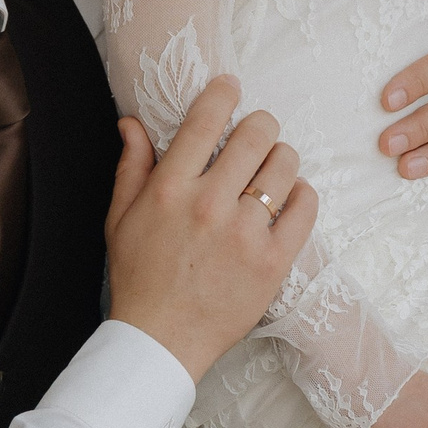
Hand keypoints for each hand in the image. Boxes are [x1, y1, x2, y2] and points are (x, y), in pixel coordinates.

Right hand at [107, 75, 317, 383]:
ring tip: (272, 170)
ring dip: (281, 159)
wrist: (161, 340)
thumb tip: (131, 122)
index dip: (223, 93)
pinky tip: (289, 199)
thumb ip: (131, 167)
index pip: (205, 121)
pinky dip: (303, 194)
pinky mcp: (273, 261)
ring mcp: (245, 234)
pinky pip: (306, 207)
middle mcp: (209, 205)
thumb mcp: (120, 219)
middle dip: (260, 125)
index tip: (230, 87)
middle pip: (256, 134)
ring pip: (285, 165)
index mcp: (169, 189)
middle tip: (258, 133)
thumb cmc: (138, 278)